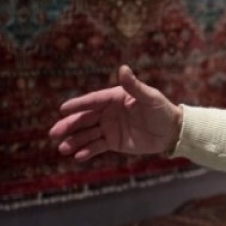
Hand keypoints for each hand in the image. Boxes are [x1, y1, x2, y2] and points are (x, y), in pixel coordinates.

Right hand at [48, 66, 182, 161]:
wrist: (172, 131)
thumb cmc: (162, 110)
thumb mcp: (150, 98)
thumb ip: (135, 86)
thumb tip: (123, 68)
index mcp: (114, 98)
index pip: (93, 101)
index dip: (78, 105)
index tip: (63, 109)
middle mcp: (108, 112)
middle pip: (84, 119)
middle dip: (68, 126)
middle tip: (53, 134)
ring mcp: (109, 127)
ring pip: (87, 134)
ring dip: (74, 141)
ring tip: (63, 149)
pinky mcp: (113, 142)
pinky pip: (97, 146)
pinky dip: (87, 151)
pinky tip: (78, 156)